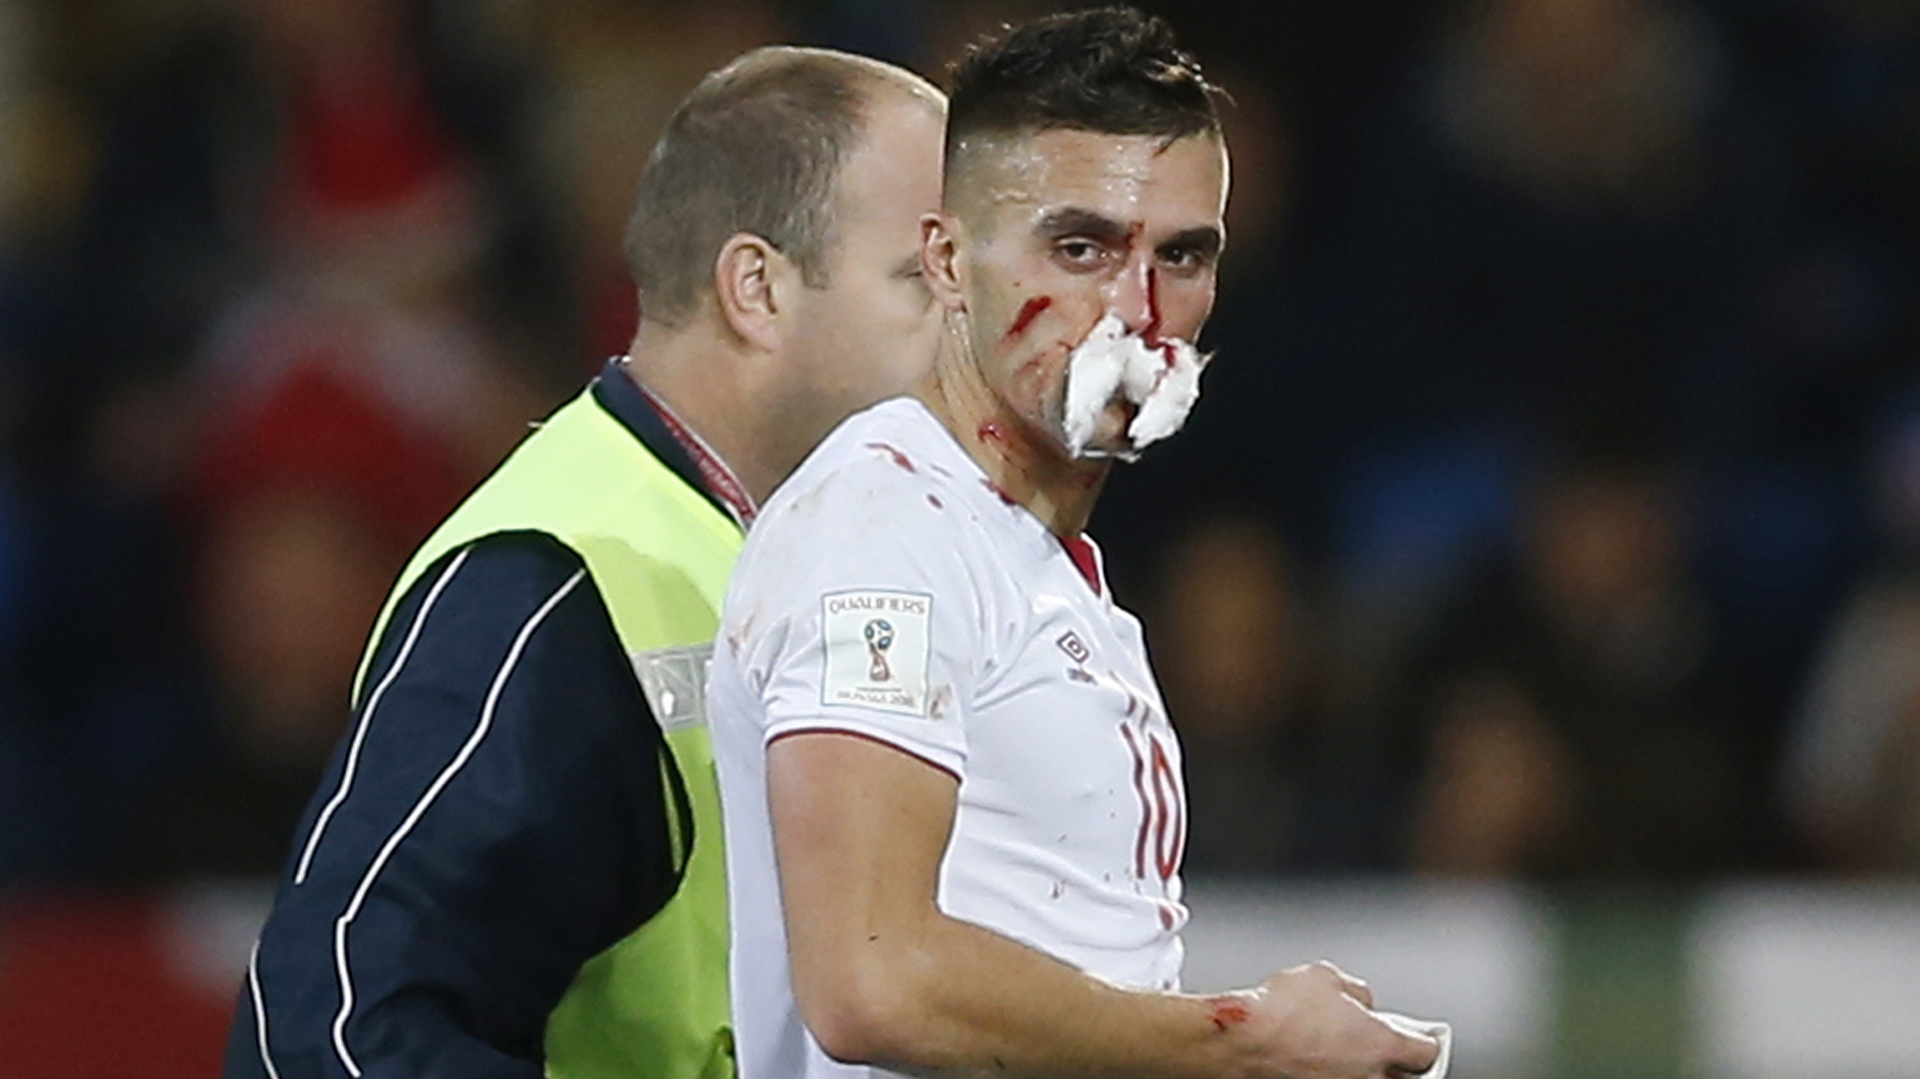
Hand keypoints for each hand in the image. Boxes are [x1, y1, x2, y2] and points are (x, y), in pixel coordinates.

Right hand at [1231, 961, 1439, 1078]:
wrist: (1243, 1041)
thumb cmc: (1283, 1010)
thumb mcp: (1325, 976)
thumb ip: (1355, 990)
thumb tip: (1359, 999)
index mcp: (1383, 1044)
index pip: (1426, 1053)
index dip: (1425, 1042)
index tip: (1420, 1036)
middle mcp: (1369, 1077)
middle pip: (1402, 1078)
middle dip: (1395, 1063)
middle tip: (1381, 1046)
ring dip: (1362, 1071)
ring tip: (1343, 1053)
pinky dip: (1332, 1074)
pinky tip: (1316, 1061)